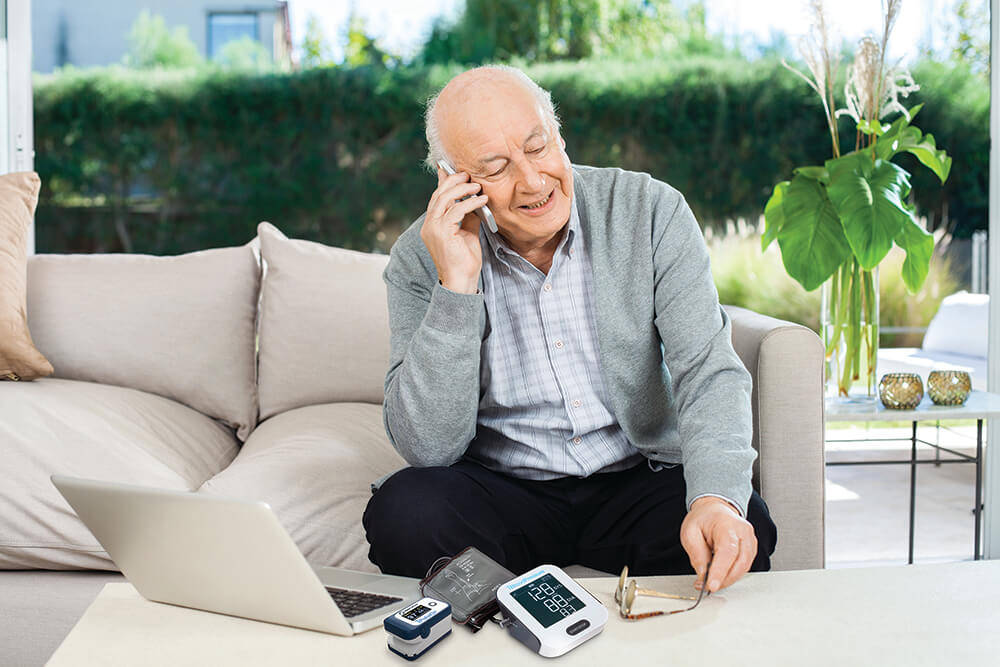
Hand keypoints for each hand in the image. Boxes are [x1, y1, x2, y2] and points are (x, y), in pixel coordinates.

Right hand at [420, 166, 488, 293]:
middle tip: (469, 175)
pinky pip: (456, 210)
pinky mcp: (442, 232)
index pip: (437, 198)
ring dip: (463, 189)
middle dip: (454, 181)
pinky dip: (470, 203)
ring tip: (478, 186)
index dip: (445, 182)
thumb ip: (468, 215)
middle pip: (439, 194)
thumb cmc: (465, 260)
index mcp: (432, 225)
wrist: (462, 281)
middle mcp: (429, 225)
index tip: (454, 170)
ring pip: (445, 198)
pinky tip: (482, 201)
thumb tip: (475, 199)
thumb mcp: (467, 232)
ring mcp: (433, 228)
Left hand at [680, 496, 756, 592]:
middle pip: (739, 563)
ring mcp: (750, 541)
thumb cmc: (703, 519)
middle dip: (723, 579)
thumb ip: (696, 554)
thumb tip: (703, 574)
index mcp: (727, 525)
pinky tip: (720, 574)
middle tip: (706, 586)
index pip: (727, 552)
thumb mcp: (690, 532)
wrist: (715, 509)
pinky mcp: (751, 549)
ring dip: (728, 579)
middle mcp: (743, 532)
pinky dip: (732, 574)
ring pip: (744, 568)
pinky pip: (744, 567)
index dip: (720, 571)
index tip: (712, 586)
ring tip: (711, 580)